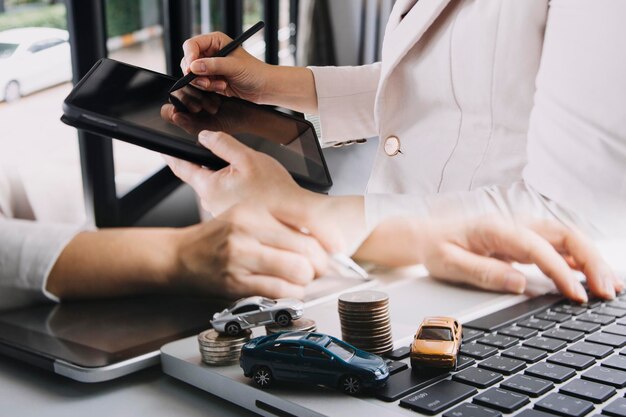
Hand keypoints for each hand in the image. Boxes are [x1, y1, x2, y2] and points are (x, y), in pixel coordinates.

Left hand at [164, 130, 302, 214]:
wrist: (294, 217)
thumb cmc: (275, 192)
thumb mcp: (248, 158)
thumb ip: (223, 144)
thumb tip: (205, 136)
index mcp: (210, 187)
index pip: (182, 168)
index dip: (171, 156)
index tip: (164, 149)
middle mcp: (211, 204)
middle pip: (203, 177)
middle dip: (212, 165)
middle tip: (234, 160)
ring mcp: (221, 213)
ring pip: (218, 187)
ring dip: (228, 178)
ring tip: (252, 177)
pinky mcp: (233, 218)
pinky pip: (228, 198)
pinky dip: (237, 190)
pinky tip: (255, 189)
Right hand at [172, 204, 328, 298]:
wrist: (178, 256)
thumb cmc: (216, 238)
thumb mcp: (246, 218)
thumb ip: (279, 225)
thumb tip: (318, 240)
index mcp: (253, 211)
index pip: (304, 221)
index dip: (328, 237)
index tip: (339, 248)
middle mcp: (248, 231)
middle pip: (306, 249)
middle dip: (320, 263)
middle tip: (318, 268)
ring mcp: (241, 257)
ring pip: (297, 271)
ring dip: (306, 280)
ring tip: (301, 278)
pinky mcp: (236, 283)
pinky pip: (279, 291)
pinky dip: (292, 294)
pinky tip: (288, 290)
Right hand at [181, 32, 317, 112]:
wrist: (263, 87)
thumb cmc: (254, 72)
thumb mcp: (234, 67)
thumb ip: (214, 66)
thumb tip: (194, 67)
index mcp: (215, 41)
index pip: (192, 45)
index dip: (189, 56)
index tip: (191, 69)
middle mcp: (210, 52)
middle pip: (188, 61)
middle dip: (196, 74)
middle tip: (206, 82)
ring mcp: (210, 66)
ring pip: (193, 75)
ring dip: (205, 83)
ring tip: (221, 84)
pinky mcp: (211, 79)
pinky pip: (200, 84)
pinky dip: (209, 88)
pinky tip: (223, 87)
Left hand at [418, 217, 621, 302]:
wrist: (427, 235)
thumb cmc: (437, 248)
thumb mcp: (450, 264)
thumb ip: (484, 273)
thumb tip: (520, 284)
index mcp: (495, 228)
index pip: (537, 248)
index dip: (560, 271)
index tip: (577, 294)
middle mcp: (513, 224)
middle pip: (563, 235)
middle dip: (590, 261)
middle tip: (606, 290)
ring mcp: (521, 229)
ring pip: (566, 238)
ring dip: (590, 259)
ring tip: (610, 285)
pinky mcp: (524, 238)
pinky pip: (558, 245)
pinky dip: (578, 259)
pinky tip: (591, 276)